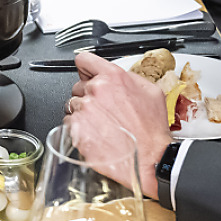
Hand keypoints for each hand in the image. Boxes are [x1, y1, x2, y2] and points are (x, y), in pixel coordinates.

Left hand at [65, 51, 171, 199]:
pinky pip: (69, 123)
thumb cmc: (152, 130)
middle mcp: (95, 90)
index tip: (87, 74)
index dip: (86, 69)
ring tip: (101, 125)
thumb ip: (130, 79)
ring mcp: (84, 110)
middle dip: (88, 96)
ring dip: (83, 113)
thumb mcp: (151, 93)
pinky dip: (78, 129)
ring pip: (72, 105)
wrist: (149, 160)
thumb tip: (117, 77)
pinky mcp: (75, 129)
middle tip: (104, 110)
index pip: (84, 60)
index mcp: (113, 77)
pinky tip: (95, 134)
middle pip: (78, 86)